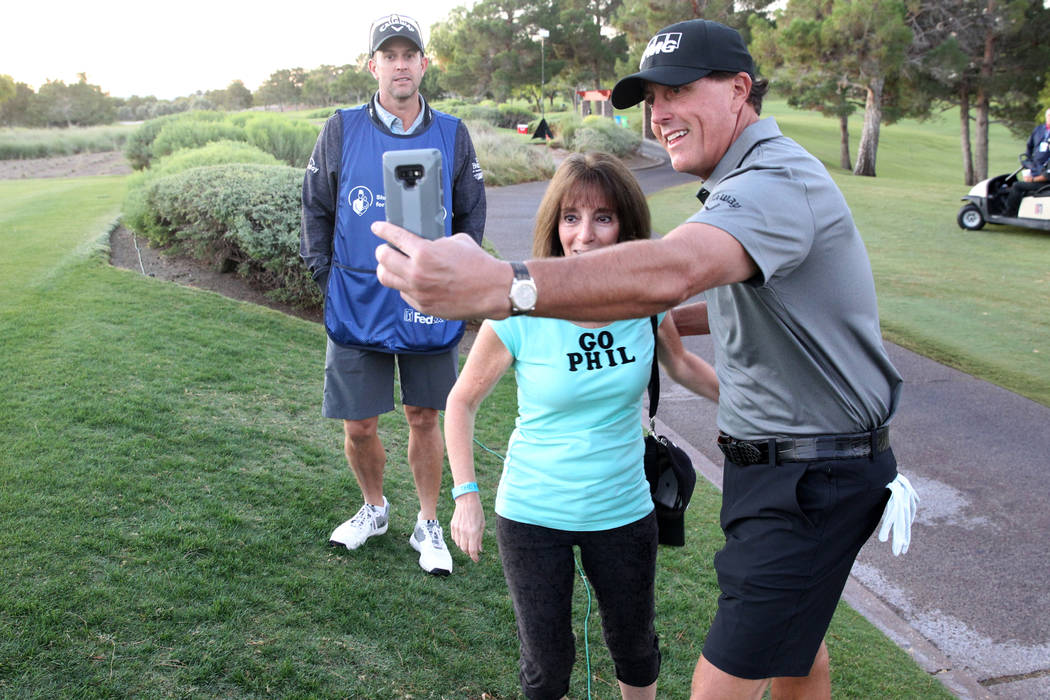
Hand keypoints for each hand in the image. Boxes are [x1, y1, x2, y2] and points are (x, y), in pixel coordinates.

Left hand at [372, 221, 511, 320]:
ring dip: (386, 270)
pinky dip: (404, 286)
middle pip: (382, 259)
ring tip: (392, 267)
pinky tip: (412, 282)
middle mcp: (417, 273)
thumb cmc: (478, 263)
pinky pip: (403, 293)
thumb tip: (422, 242)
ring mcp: (418, 292)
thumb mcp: (455, 241)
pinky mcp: (423, 306)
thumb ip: (434, 242)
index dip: (382, 230)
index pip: (394, 237)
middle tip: (385, 249)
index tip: (377, 228)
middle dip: (381, 251)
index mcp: (424, 252)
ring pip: (386, 279)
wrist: (492, 290)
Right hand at [450, 493, 484, 561]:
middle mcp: (464, 532)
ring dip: (464, 546)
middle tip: (473, 551)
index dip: (474, 557)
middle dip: (469, 553)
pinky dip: (459, 540)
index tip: (476, 560)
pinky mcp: (453, 526)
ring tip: (469, 542)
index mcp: (473, 532)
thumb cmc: (477, 511)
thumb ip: (480, 538)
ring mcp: (457, 529)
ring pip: (459, 544)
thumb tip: (479, 550)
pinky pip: (454, 538)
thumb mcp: (482, 524)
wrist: (467, 500)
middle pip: (465, 549)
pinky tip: (463, 536)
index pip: (472, 550)